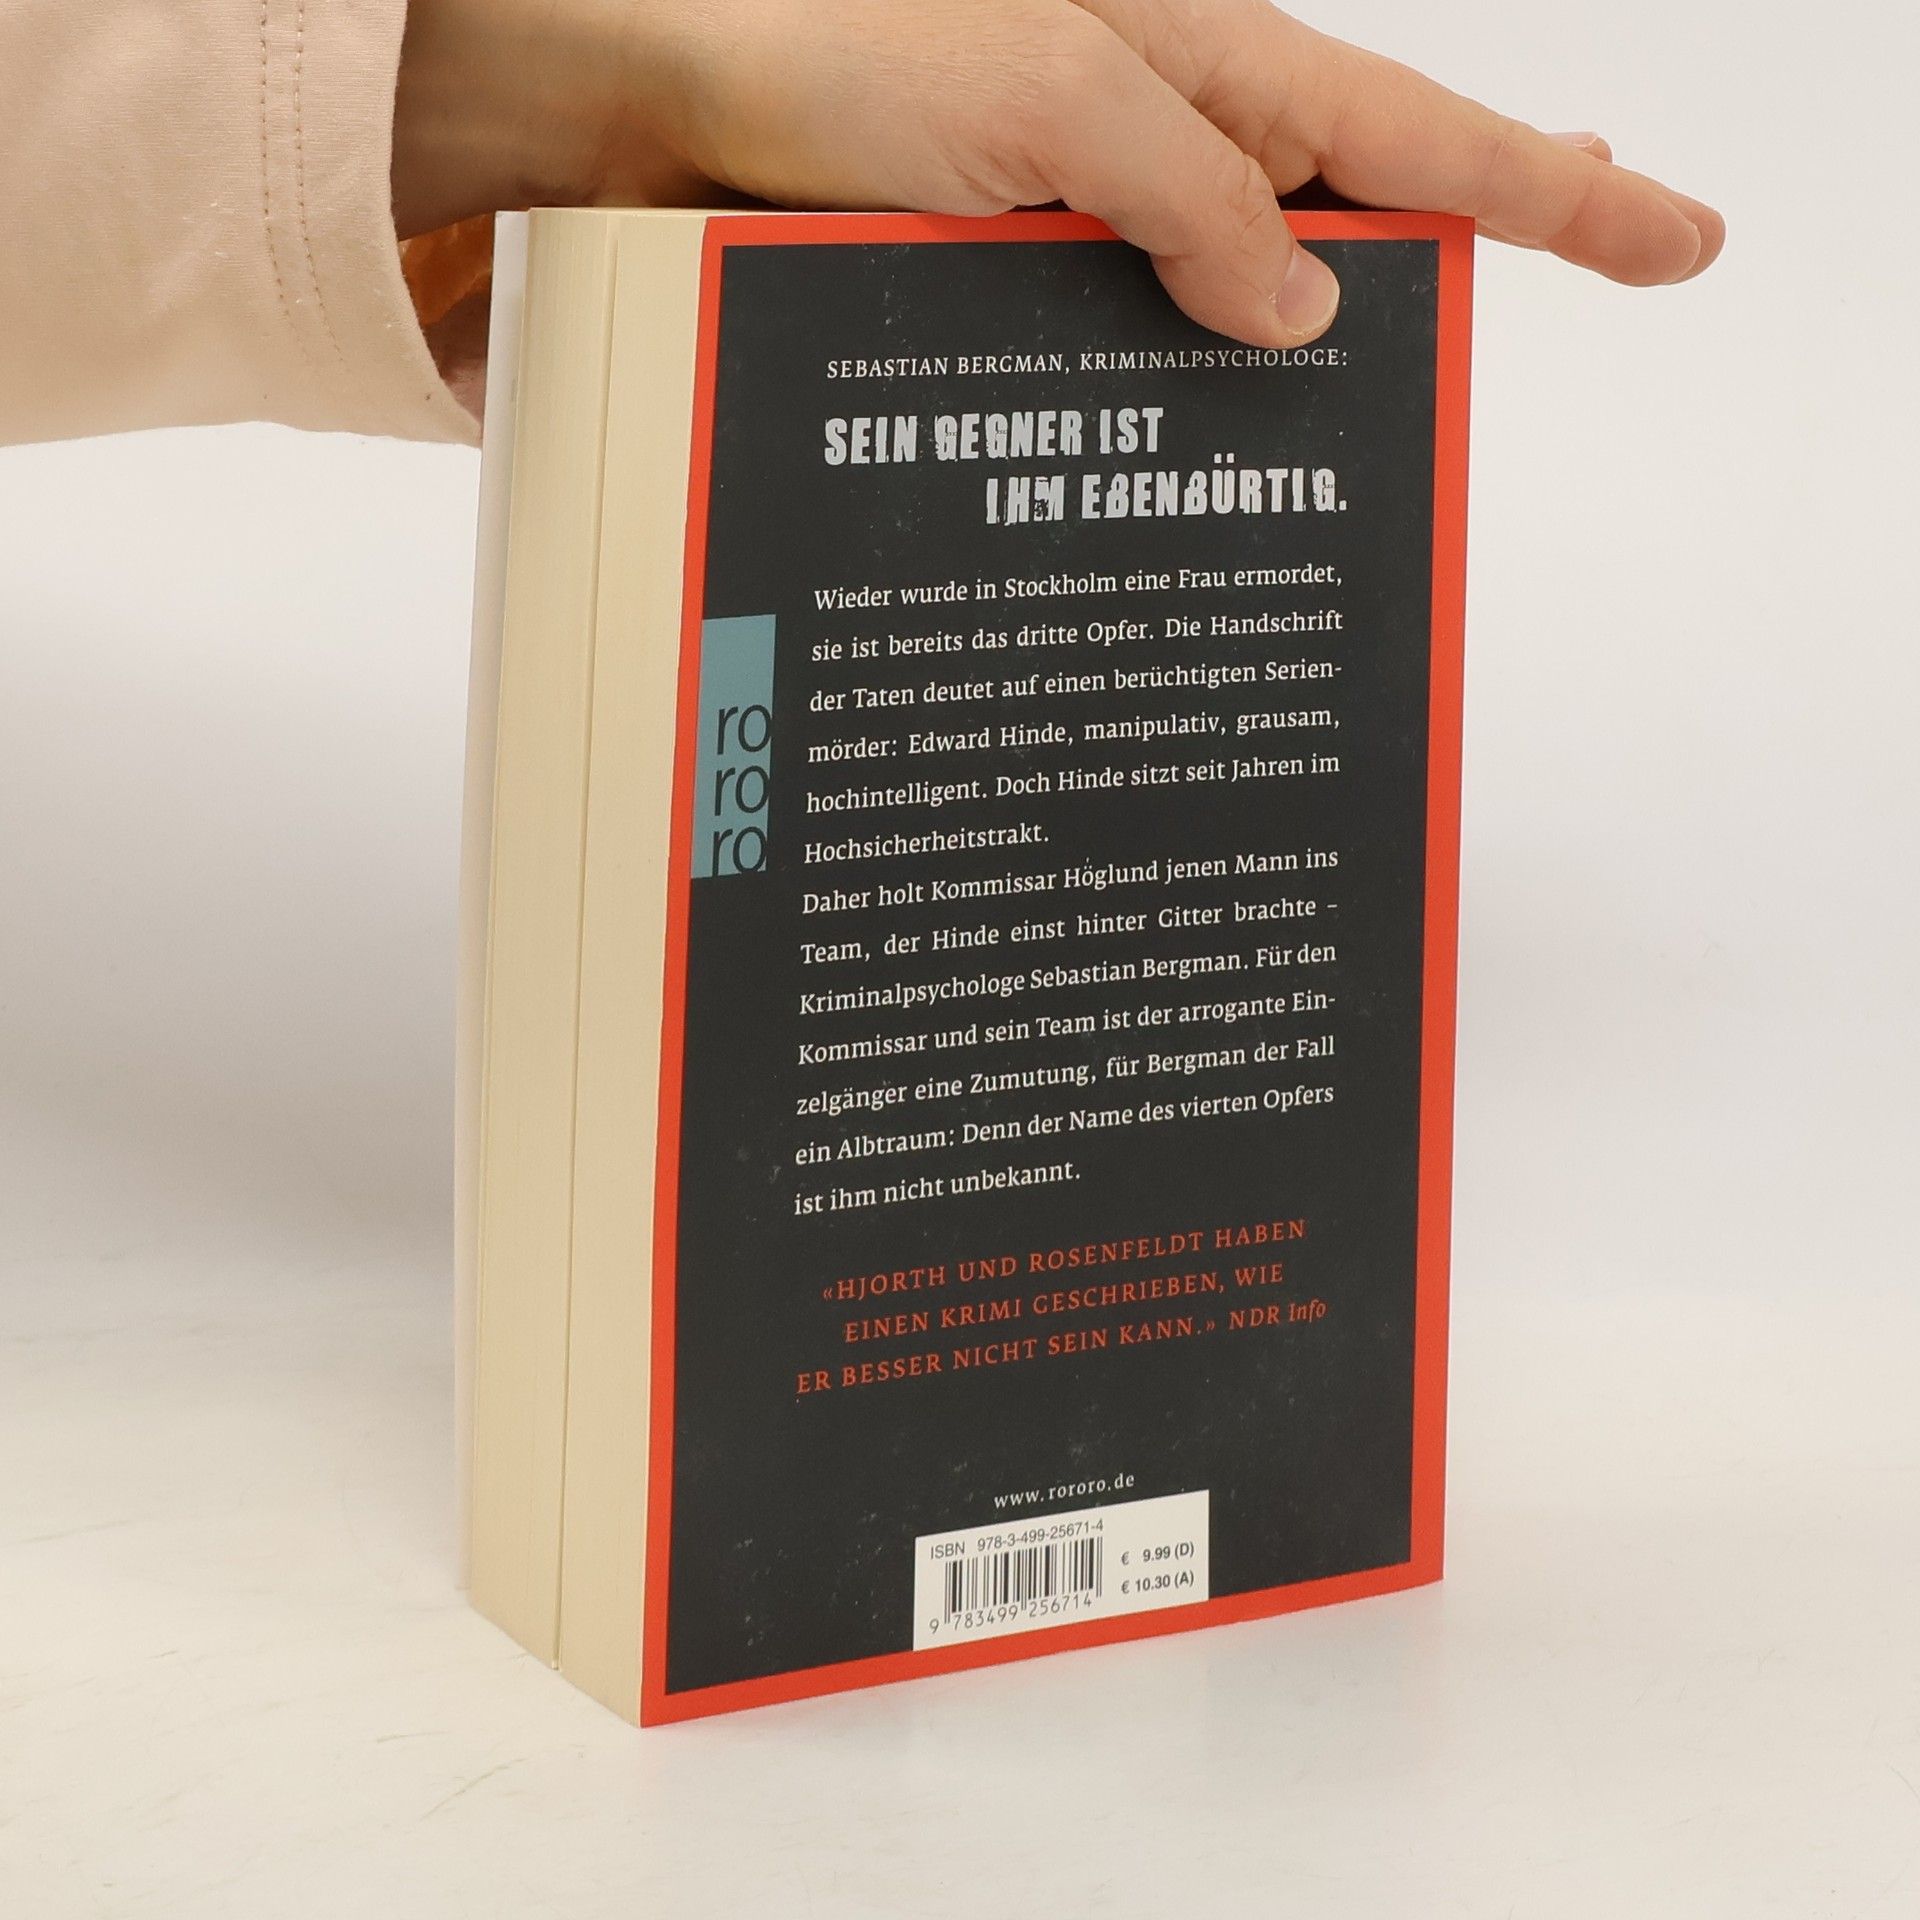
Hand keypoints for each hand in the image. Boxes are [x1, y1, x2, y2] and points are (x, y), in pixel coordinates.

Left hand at [393, 0, 1724, 346]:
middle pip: (1368, 198)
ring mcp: (1099, 212)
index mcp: (1203, 63)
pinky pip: (1140, 336)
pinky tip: (1222, 424)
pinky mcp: (1023, 275)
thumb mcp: (1047, 101)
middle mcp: (1166, 136)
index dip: (1556, 193)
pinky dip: (1189, 384)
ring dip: (1340, 330)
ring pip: (1255, 284)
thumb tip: (1303, 302)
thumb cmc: (832, 49)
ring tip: (1428, 379)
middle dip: (1494, 228)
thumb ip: (1188, 192)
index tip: (1676, 235)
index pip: (1421, 138)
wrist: (661, 92)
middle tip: (1618, 239)